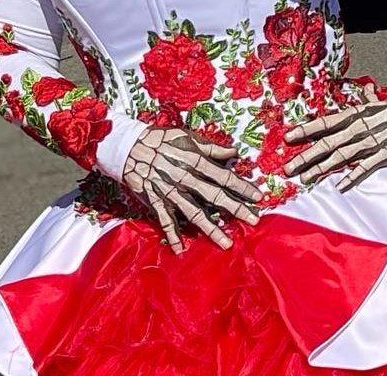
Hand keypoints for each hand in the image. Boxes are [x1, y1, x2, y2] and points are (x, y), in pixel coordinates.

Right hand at [122, 128, 261, 253]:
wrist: (128, 146)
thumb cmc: (160, 139)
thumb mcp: (186, 136)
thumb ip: (210, 147)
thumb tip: (233, 151)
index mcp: (194, 161)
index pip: (224, 176)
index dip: (242, 186)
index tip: (258, 196)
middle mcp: (185, 179)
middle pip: (215, 197)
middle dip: (236, 209)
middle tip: (254, 220)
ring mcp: (170, 193)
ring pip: (194, 214)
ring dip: (212, 230)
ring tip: (227, 243)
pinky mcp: (156, 202)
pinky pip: (166, 222)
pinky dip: (173, 236)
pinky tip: (181, 250)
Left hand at [282, 87, 386, 190]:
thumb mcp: (377, 103)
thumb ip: (366, 102)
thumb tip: (364, 93)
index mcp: (353, 116)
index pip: (324, 123)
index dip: (305, 130)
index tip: (287, 137)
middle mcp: (356, 130)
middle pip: (326, 144)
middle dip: (305, 157)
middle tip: (288, 168)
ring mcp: (369, 143)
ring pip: (340, 157)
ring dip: (321, 168)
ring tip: (305, 178)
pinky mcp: (384, 155)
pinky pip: (365, 167)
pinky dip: (352, 176)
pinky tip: (340, 186)